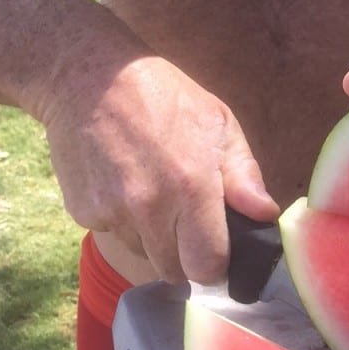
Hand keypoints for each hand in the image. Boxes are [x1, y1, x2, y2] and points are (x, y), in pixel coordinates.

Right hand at [41, 52, 277, 283]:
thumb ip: (244, 175)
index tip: (219, 247)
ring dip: (155, 237)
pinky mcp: (82, 213)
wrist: (91, 78)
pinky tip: (125, 180)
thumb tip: (265, 214)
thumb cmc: (165, 95)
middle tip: (188, 218)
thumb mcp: (218, 122)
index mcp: (191, 186)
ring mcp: (111, 213)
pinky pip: (114, 233)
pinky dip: (124, 219)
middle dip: (186, 254)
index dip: (217, 263)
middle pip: (174, 271)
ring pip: (143, 254)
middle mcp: (149, 207)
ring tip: (155, 187)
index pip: (208, 267)